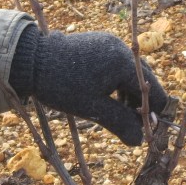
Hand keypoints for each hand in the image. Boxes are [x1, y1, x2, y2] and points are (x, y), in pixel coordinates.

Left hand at [9, 28, 167, 145]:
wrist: (31, 60)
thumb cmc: (62, 86)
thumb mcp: (93, 109)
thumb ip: (120, 124)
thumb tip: (139, 142)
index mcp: (125, 64)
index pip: (154, 93)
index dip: (152, 115)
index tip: (144, 131)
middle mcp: (122, 49)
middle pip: (146, 81)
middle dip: (141, 104)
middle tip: (129, 124)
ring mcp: (111, 43)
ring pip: (133, 73)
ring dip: (130, 93)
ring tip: (116, 111)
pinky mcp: (101, 42)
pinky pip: (119, 64)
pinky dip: (118, 81)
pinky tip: (106, 95)